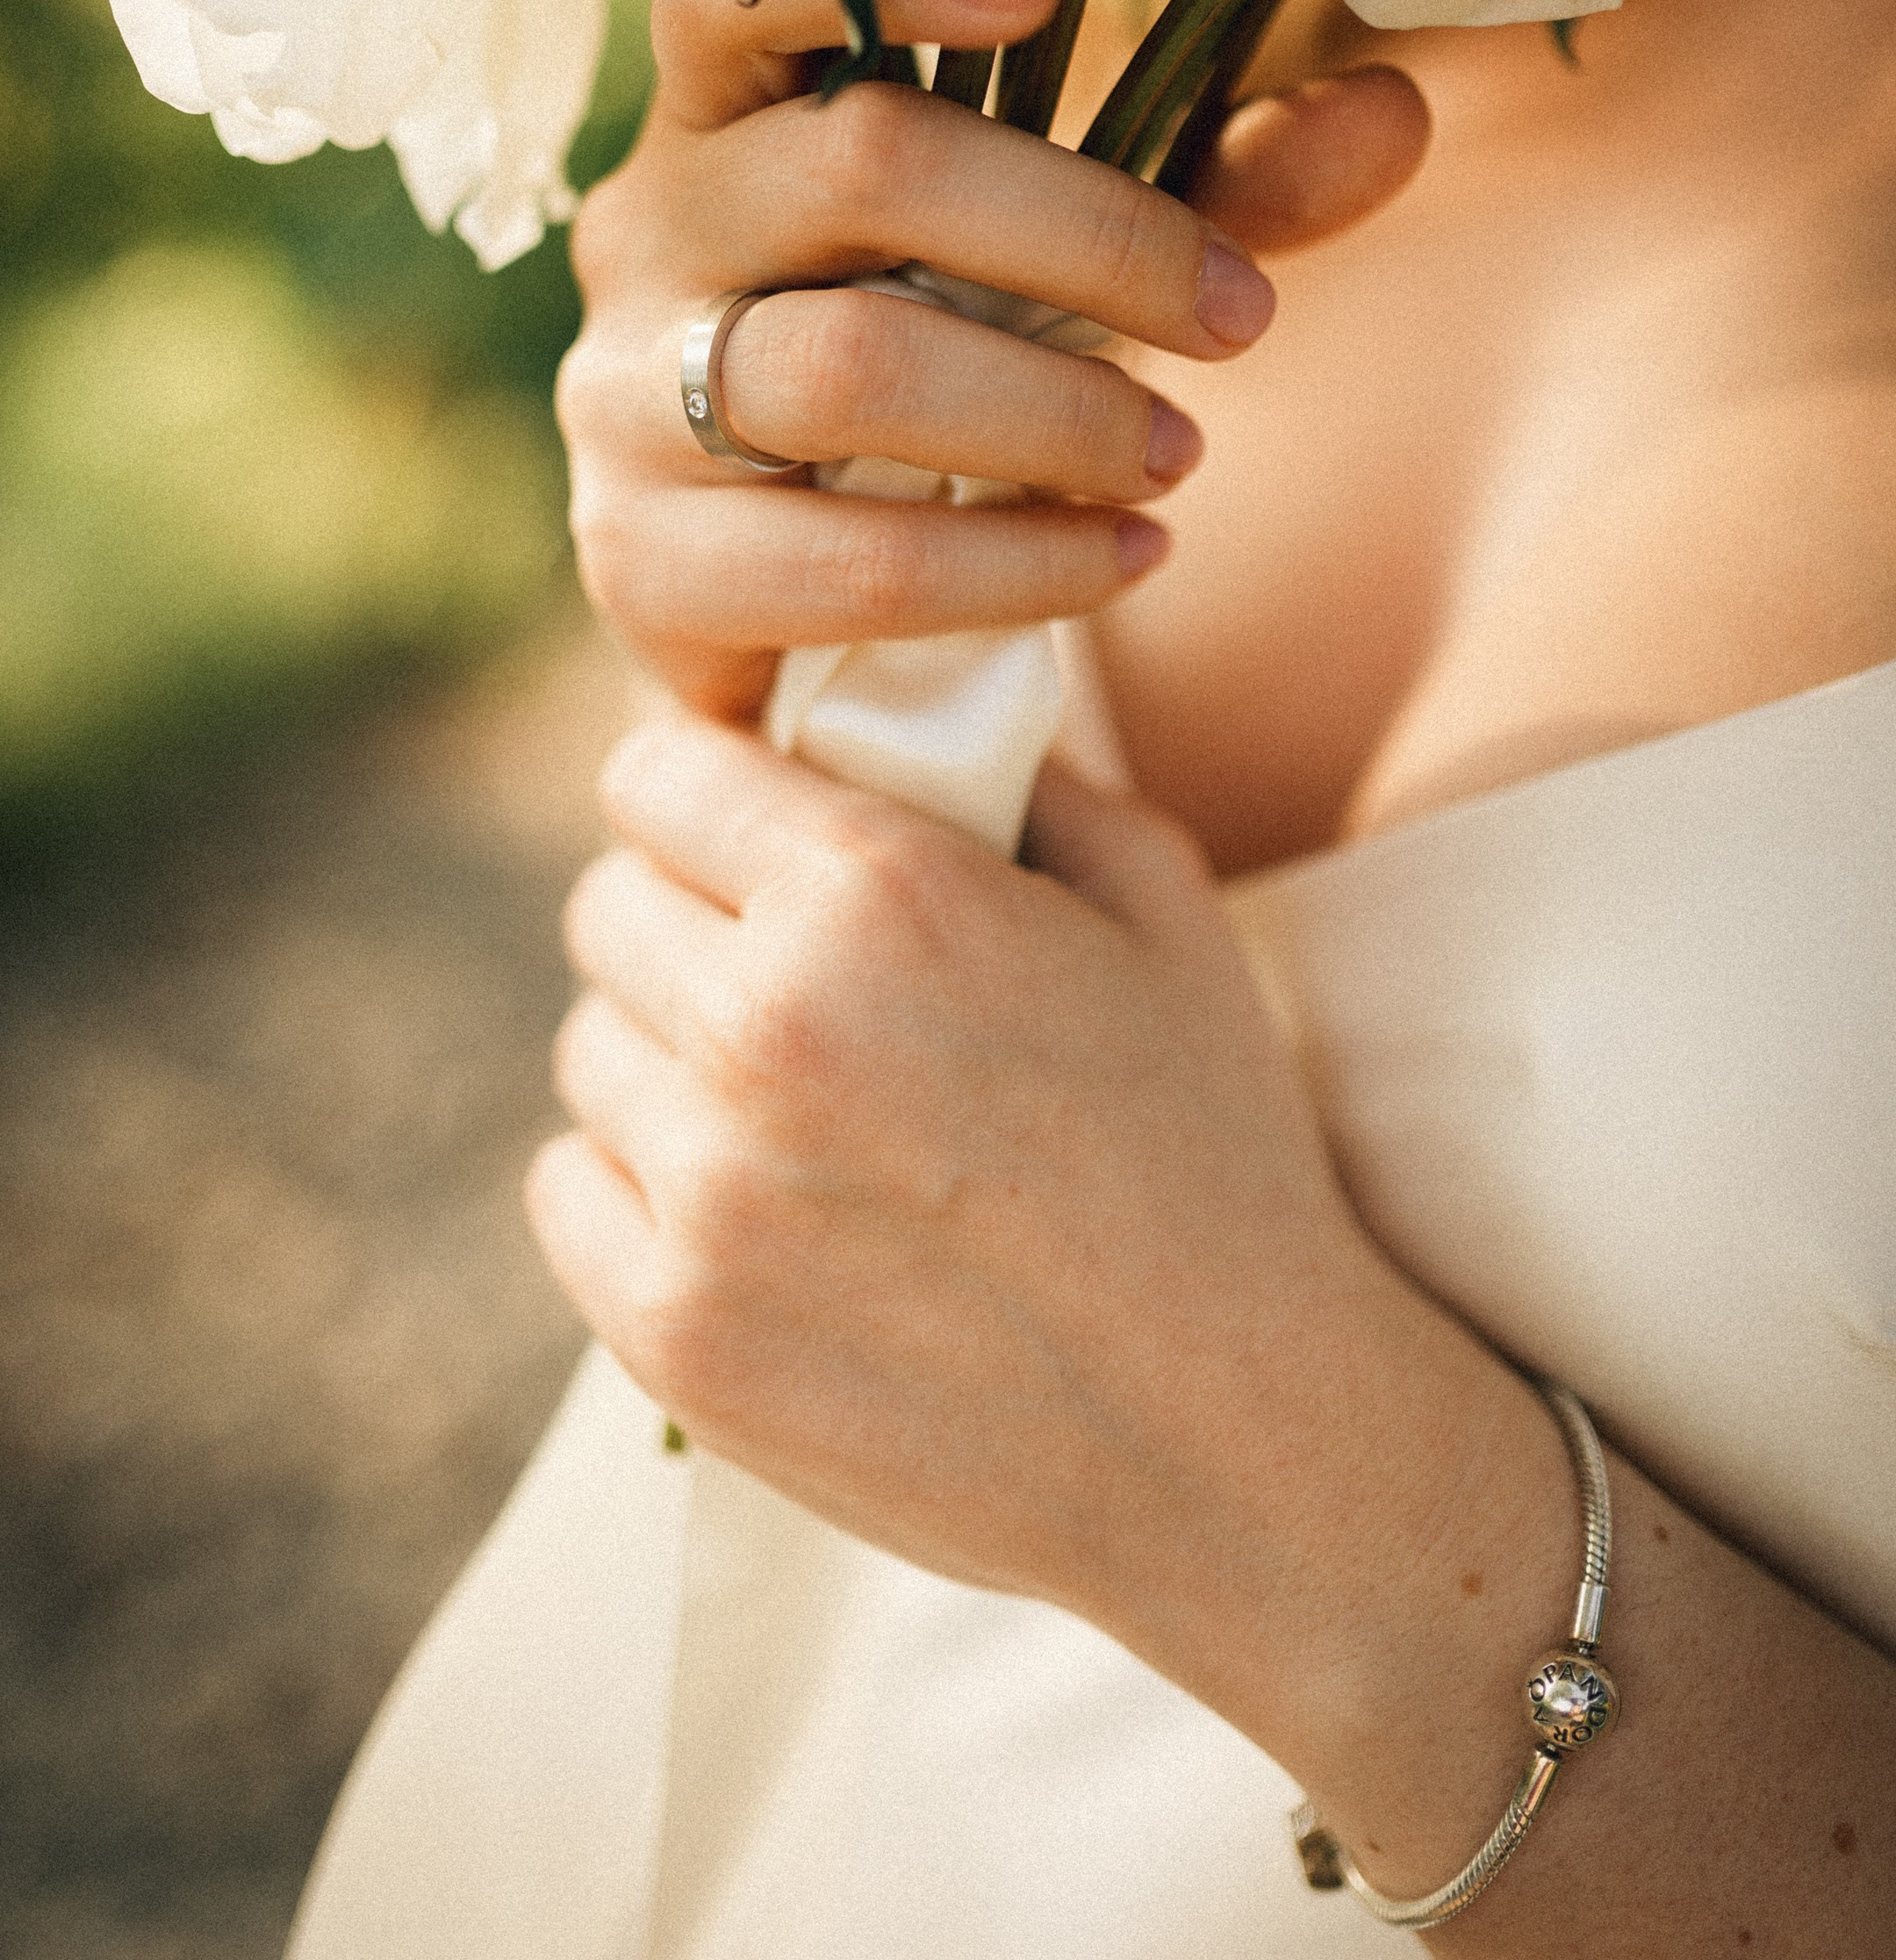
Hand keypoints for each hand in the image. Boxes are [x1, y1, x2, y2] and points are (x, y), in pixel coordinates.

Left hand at [529, 712, 1373, 1617]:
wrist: (1240, 1442)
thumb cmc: (1217, 1151)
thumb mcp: (1159, 903)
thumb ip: (1019, 775)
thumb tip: (909, 708)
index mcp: (875, 894)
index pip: (654, 771)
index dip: (709, 792)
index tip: (748, 829)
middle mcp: (763, 1027)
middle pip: (608, 905)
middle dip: (686, 913)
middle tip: (778, 966)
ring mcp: (706, 1193)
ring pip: (588, 1048)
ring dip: (666, 1053)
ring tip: (786, 1098)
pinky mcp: (674, 1335)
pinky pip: (570, 1189)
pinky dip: (637, 1184)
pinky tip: (752, 1203)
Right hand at [558, 0, 1428, 716]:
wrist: (788, 609)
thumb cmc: (936, 373)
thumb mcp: (1071, 263)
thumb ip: (1212, 184)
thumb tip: (1396, 110)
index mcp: (729, 108)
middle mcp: (651, 228)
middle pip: (860, 164)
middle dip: (1088, 235)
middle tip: (1238, 321)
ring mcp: (623, 399)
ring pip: (851, 368)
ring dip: (1058, 415)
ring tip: (1179, 459)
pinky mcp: (644, 566)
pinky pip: (852, 560)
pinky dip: (1020, 565)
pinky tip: (1123, 559)